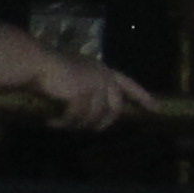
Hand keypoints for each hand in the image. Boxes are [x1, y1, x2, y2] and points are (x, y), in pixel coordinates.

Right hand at [31, 49, 156, 131]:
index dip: (142, 97)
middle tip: (90, 130)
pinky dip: (64, 123)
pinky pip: (77, 118)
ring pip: (94, 117)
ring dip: (78, 124)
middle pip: (114, 108)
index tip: (156, 109)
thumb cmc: (50, 66)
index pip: (128, 85)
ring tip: (63, 124)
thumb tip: (90, 111)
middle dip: (102, 123)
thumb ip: (88, 86)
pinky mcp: (83, 95)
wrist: (37, 63)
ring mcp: (95, 86)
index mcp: (103, 70)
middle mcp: (104, 77)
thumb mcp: (76, 74)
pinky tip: (53, 123)